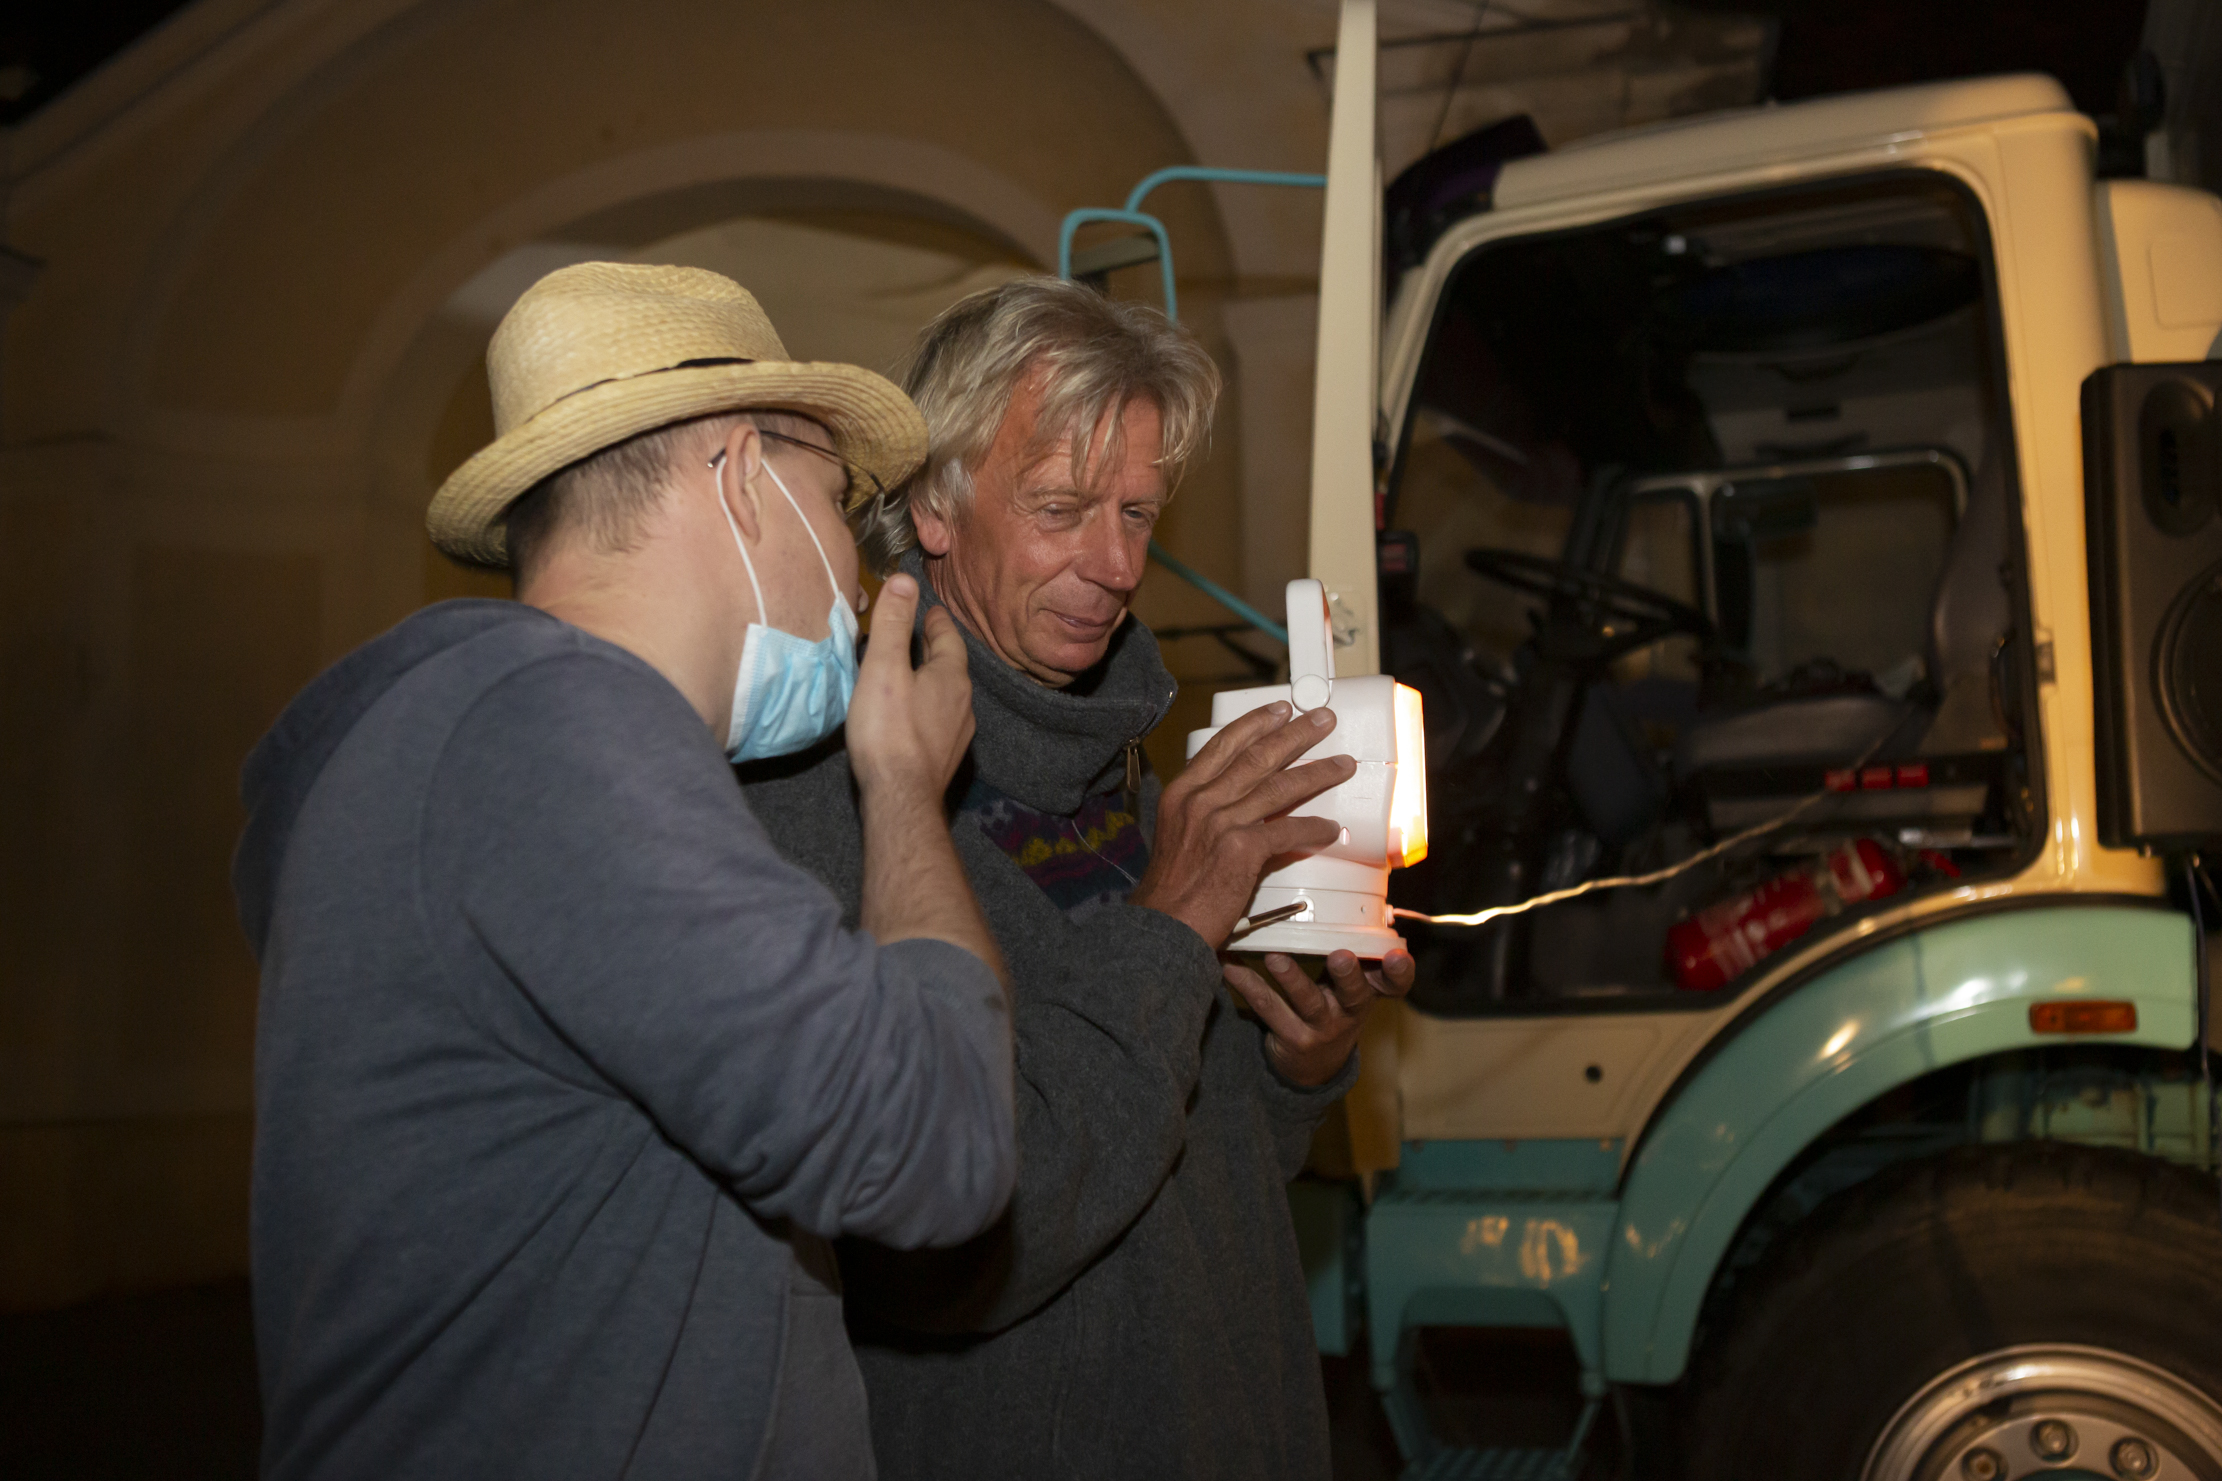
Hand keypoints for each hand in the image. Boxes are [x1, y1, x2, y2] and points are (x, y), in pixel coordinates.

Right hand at [847, 574, 973, 800]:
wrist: (900, 797)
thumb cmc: (889, 730)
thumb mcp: (884, 668)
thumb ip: (893, 624)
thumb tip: (905, 579)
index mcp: (952, 677)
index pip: (948, 637)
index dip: (935, 620)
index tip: (928, 610)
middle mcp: (963, 703)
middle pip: (950, 665)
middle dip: (934, 648)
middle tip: (917, 634)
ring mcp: (957, 733)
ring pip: (946, 694)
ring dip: (930, 678)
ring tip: (910, 670)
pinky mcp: (945, 757)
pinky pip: (939, 719)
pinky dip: (926, 705)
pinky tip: (910, 713)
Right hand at [1129, 702, 1352, 948]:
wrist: (1164, 925)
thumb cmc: (1172, 890)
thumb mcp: (1179, 835)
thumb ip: (1207, 813)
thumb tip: (1243, 805)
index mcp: (1182, 793)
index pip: (1223, 745)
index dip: (1255, 724)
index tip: (1279, 712)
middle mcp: (1200, 800)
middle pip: (1257, 756)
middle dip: (1296, 734)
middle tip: (1322, 720)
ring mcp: (1222, 822)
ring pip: (1281, 787)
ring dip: (1318, 773)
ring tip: (1342, 765)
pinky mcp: (1242, 849)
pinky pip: (1289, 830)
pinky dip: (1314, 829)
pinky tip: (1330, 828)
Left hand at [1224, 949, 1414, 1086]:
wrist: (1314, 1064)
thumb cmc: (1333, 1003)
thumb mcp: (1350, 982)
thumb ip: (1352, 948)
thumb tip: (1340, 891)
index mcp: (1370, 991)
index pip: (1395, 983)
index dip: (1401, 971)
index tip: (1398, 955)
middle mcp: (1350, 1010)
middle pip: (1355, 993)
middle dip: (1348, 974)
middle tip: (1340, 956)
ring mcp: (1322, 1027)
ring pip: (1308, 1002)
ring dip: (1291, 978)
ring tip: (1275, 958)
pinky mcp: (1293, 1038)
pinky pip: (1269, 1008)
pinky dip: (1248, 984)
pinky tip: (1230, 966)